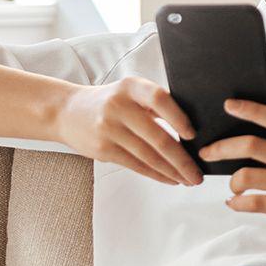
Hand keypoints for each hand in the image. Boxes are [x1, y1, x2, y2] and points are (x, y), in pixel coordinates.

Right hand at [54, 77, 203, 186]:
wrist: (67, 111)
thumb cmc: (110, 102)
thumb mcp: (131, 93)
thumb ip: (156, 104)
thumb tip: (192, 130)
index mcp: (131, 87)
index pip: (159, 99)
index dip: (178, 117)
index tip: (192, 135)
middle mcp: (119, 106)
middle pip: (157, 136)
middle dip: (182, 159)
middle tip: (198, 173)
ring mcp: (109, 129)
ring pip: (148, 156)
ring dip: (172, 171)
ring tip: (189, 179)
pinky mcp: (103, 149)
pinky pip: (136, 165)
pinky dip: (156, 174)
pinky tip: (171, 179)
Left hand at [199, 98, 265, 248]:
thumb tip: (260, 132)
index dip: (251, 109)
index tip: (228, 105)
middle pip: (252, 145)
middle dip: (222, 148)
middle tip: (208, 152)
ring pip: (248, 175)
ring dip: (232, 181)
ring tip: (233, 187)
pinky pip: (254, 203)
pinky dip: (237, 203)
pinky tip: (235, 203)